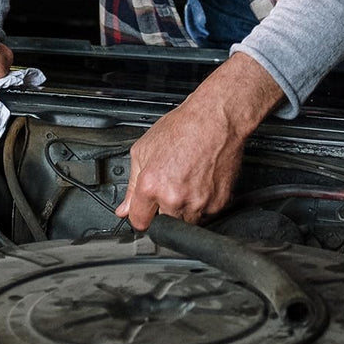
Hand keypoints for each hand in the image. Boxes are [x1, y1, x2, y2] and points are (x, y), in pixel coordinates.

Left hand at [114, 51, 283, 229]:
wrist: (218, 118)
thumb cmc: (185, 127)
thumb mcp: (145, 149)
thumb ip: (132, 184)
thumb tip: (125, 209)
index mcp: (151, 186)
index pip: (139, 222)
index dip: (142, 215)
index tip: (147, 210)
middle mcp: (174, 198)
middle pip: (165, 225)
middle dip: (165, 212)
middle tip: (172, 189)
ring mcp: (199, 202)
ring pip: (188, 222)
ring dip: (186, 210)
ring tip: (189, 183)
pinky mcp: (219, 202)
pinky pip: (208, 213)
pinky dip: (205, 203)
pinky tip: (203, 182)